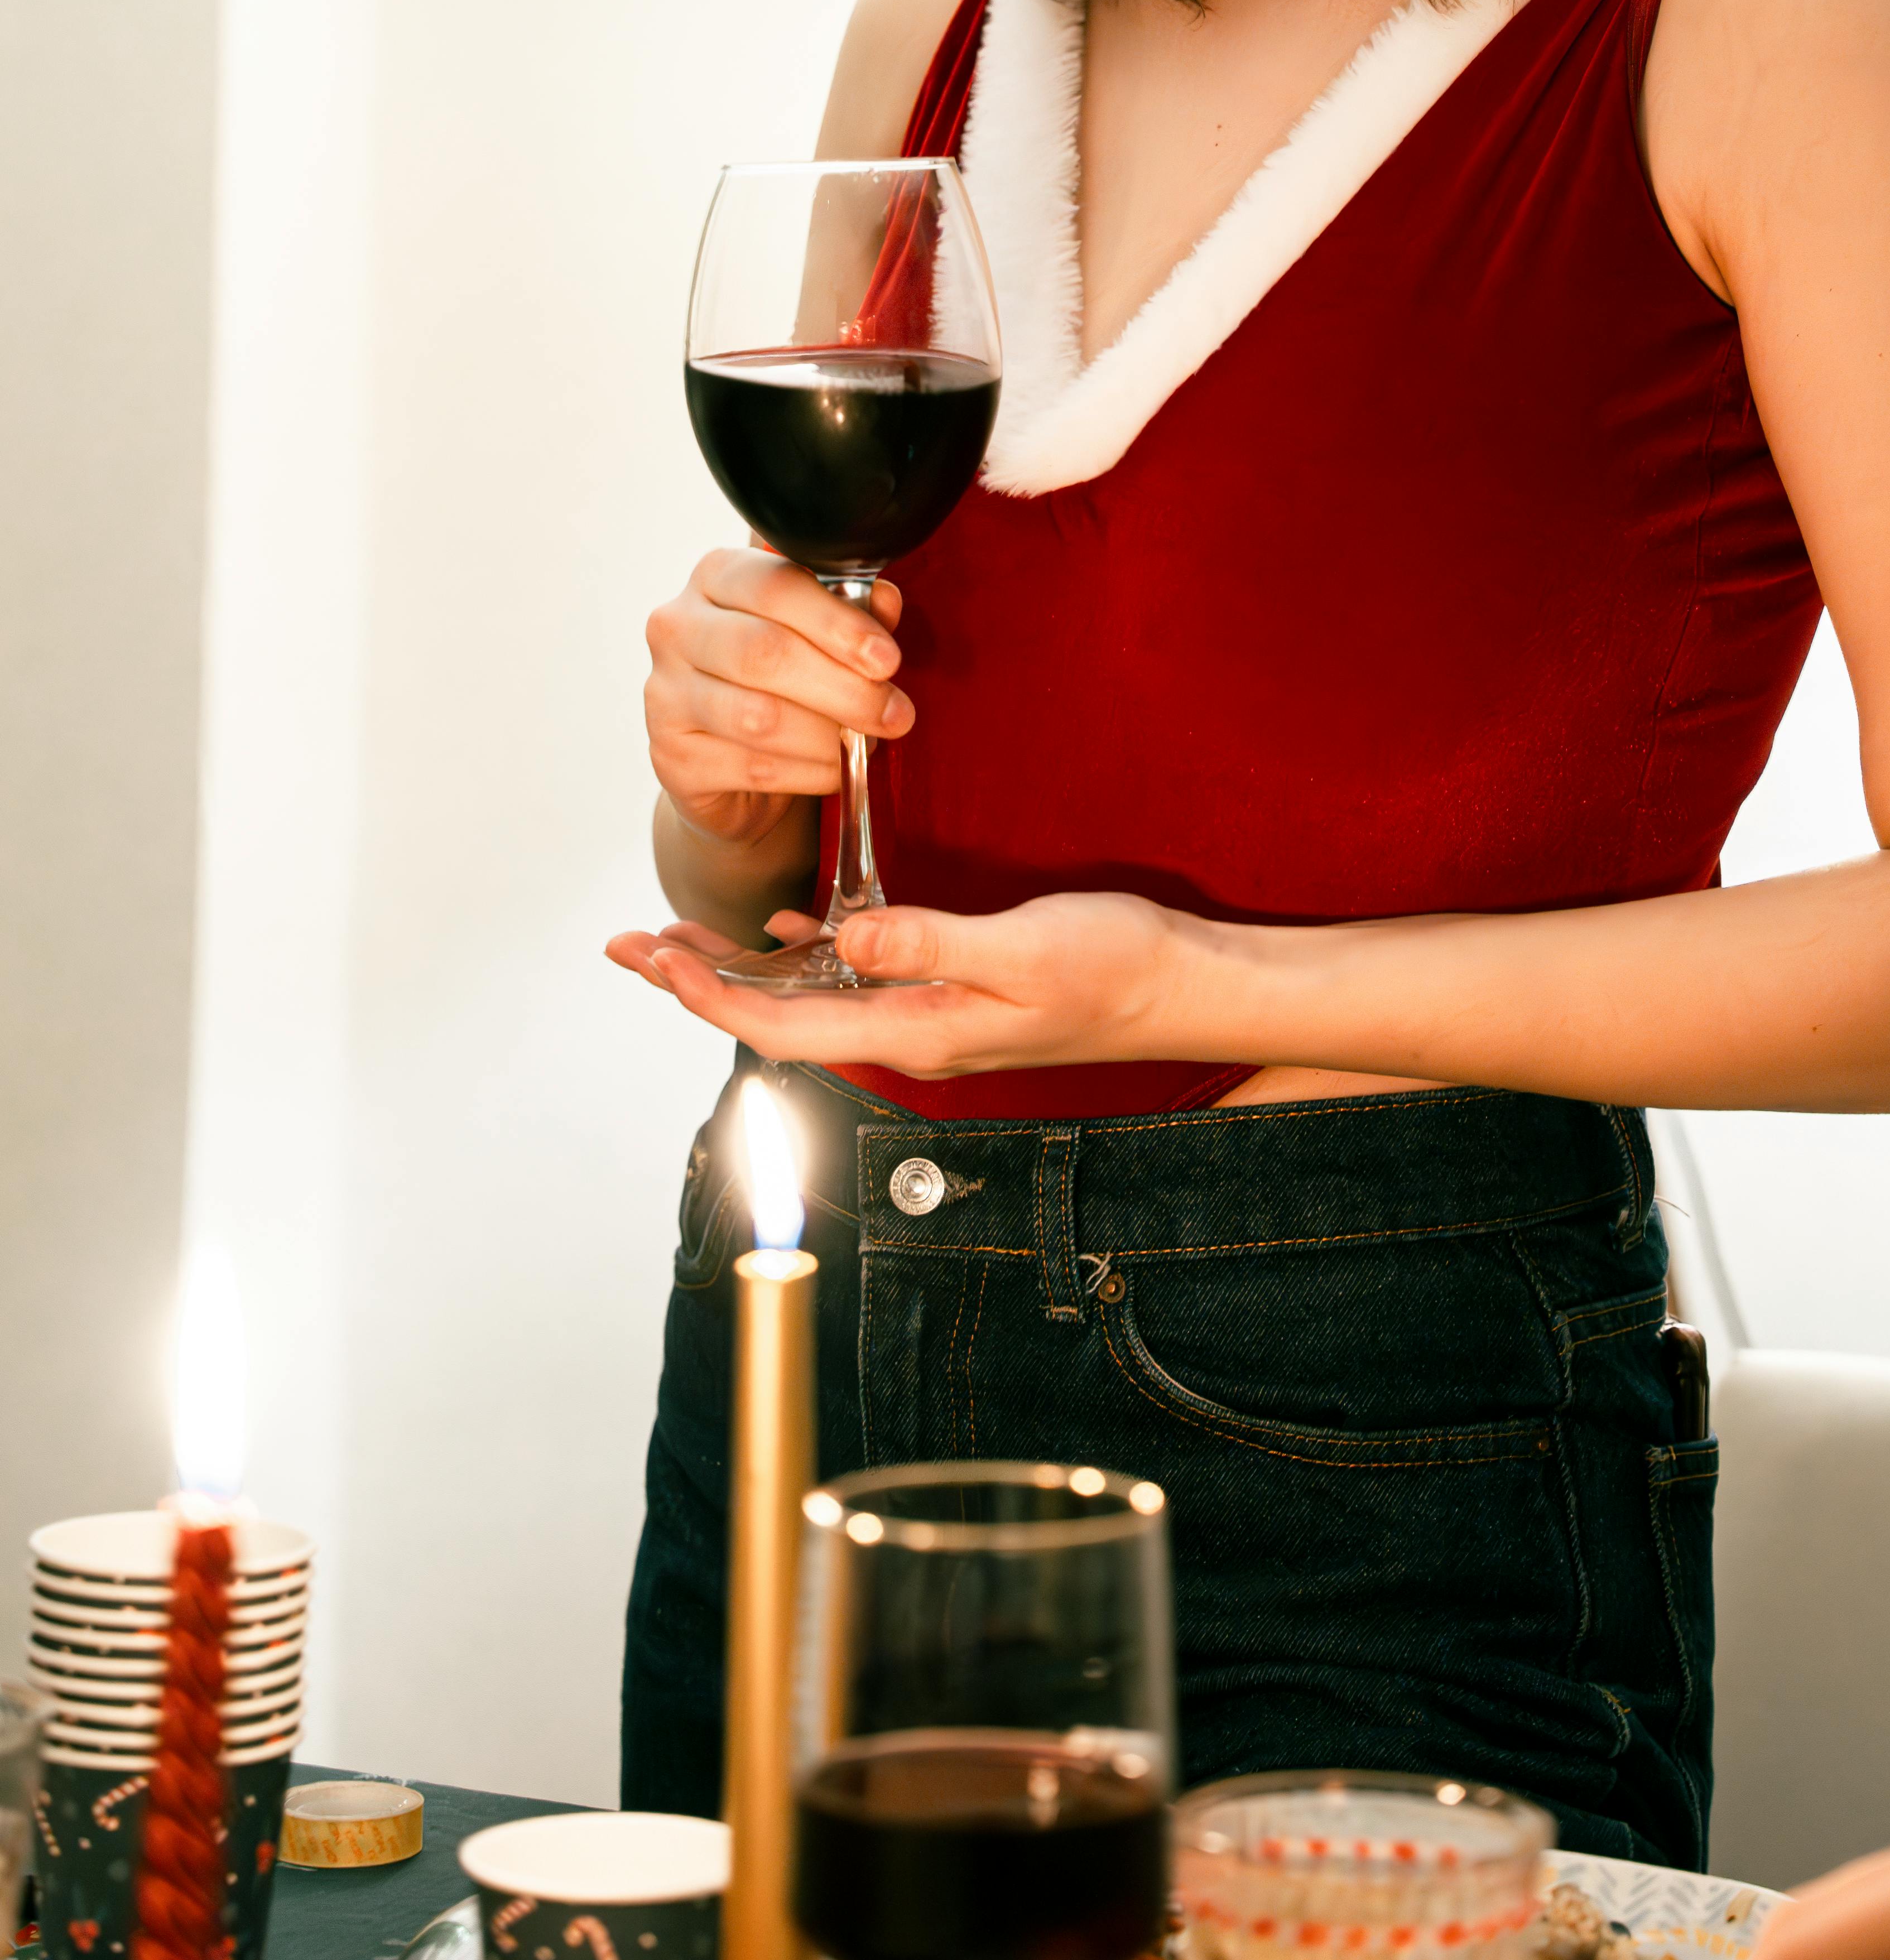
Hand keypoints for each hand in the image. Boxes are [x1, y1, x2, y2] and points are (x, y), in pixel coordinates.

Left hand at [604, 887, 1196, 1074]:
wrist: (1185, 990)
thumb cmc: (1118, 970)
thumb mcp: (1025, 948)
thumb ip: (933, 943)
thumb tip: (848, 938)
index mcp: (918, 1031)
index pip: (784, 1021)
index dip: (710, 991)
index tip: (653, 958)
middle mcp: (913, 1033)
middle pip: (781, 1014)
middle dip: (702, 982)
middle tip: (634, 945)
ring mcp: (934, 1016)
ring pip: (813, 997)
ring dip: (745, 970)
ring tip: (683, 940)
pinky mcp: (956, 989)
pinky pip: (861, 978)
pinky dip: (811, 952)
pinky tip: (792, 926)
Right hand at [643, 547, 910, 850]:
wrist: (731, 761)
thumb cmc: (781, 678)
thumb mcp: (820, 633)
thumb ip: (851, 611)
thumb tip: (885, 600)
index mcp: (716, 576)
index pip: (776, 585)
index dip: (838, 622)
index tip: (887, 659)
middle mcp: (677, 626)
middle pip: (765, 651)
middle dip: (845, 688)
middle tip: (896, 714)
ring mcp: (665, 693)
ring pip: (759, 716)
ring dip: (829, 736)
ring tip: (869, 742)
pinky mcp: (671, 756)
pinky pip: (754, 767)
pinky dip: (809, 773)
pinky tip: (835, 770)